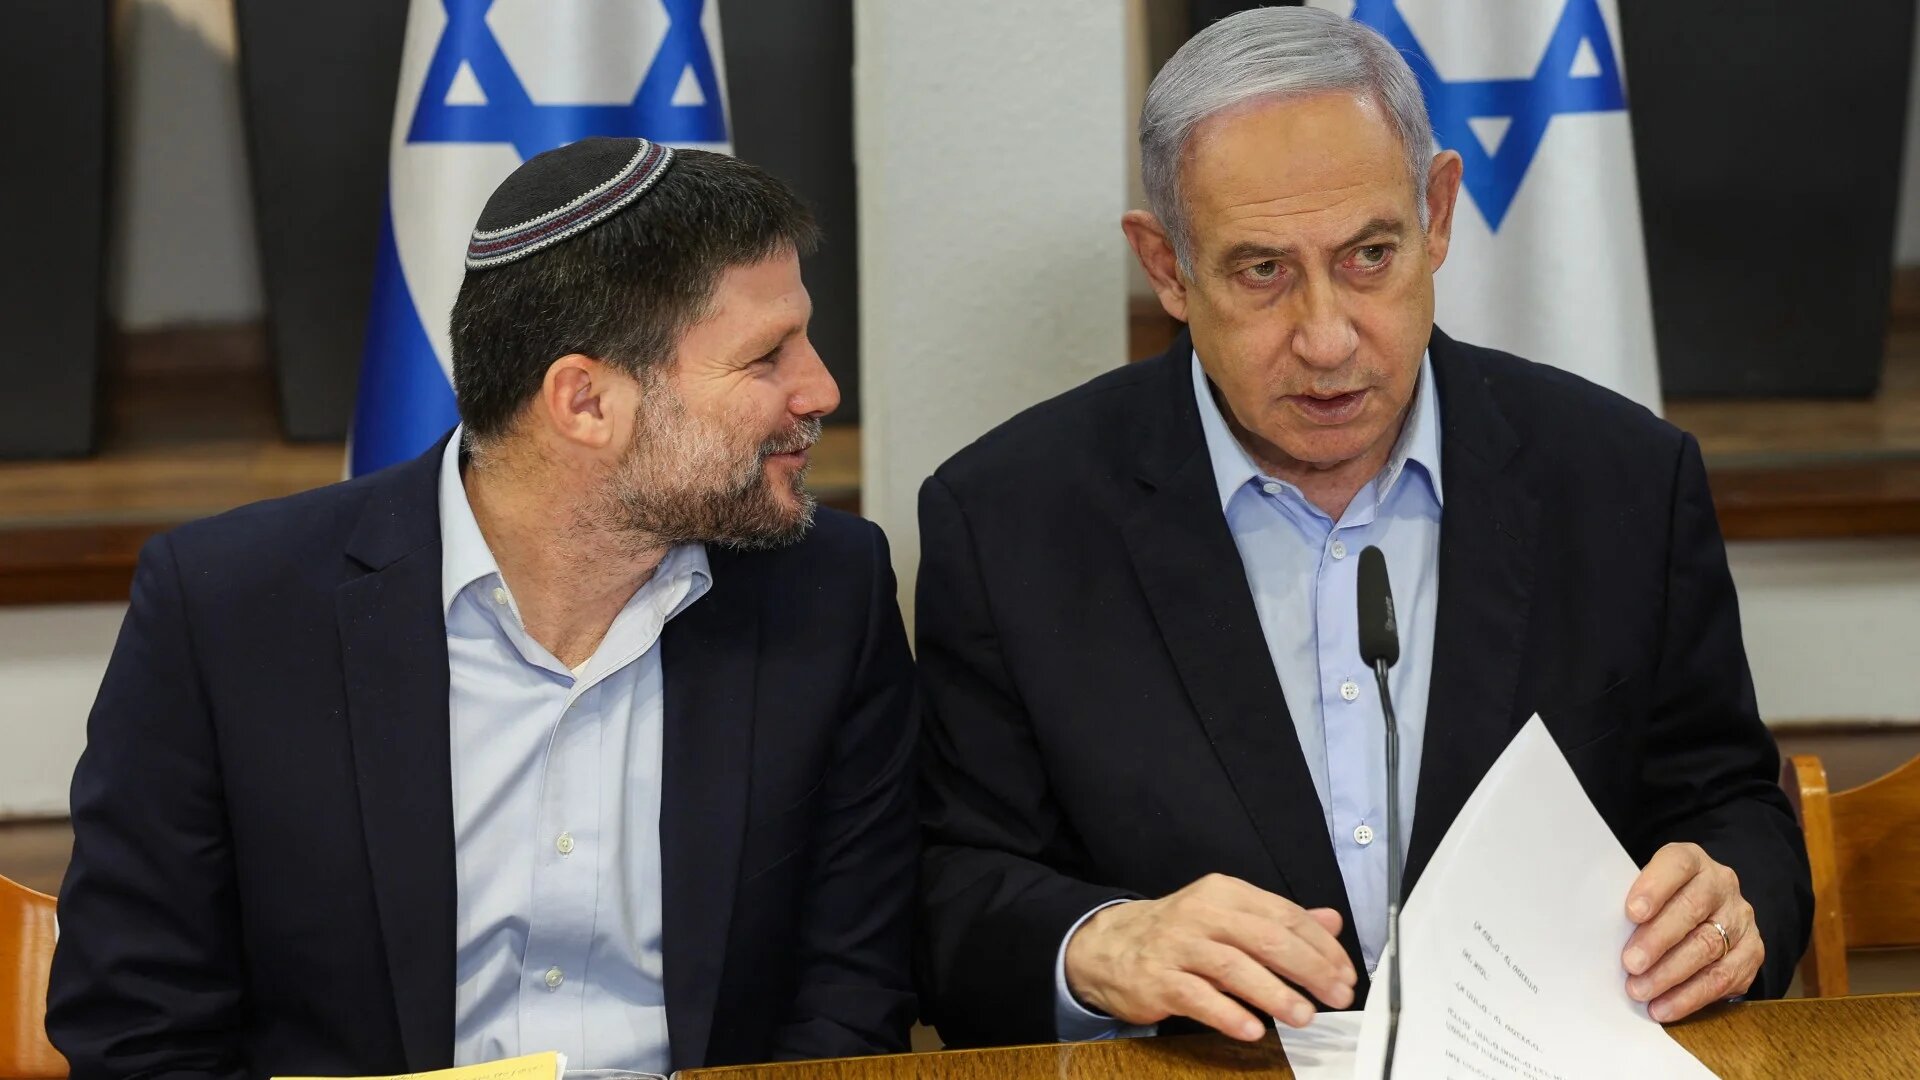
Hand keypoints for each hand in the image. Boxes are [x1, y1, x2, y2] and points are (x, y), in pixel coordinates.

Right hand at [1064, 873, 1357, 1040]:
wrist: (1107, 946)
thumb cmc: (1178, 934)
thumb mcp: (1228, 915)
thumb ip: (1279, 919)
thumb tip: (1331, 922)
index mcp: (1224, 893)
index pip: (1283, 915)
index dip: (1320, 946)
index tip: (1344, 973)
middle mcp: (1201, 915)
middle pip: (1265, 939)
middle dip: (1308, 969)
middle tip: (1336, 995)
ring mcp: (1177, 947)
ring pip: (1233, 967)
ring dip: (1274, 993)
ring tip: (1303, 1016)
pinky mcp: (1158, 981)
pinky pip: (1197, 998)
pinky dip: (1228, 1013)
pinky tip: (1252, 1029)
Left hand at [1621, 842, 1762, 1021]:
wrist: (1711, 910)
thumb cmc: (1664, 900)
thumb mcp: (1649, 889)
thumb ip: (1635, 903)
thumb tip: (1603, 934)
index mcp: (1692, 861)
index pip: (1677, 865)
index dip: (1654, 887)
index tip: (1631, 912)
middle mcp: (1721, 885)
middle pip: (1691, 910)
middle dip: (1657, 940)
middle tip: (1630, 963)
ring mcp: (1740, 919)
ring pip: (1708, 947)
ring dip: (1670, 974)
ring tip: (1640, 990)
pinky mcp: (1752, 952)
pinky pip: (1723, 979)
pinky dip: (1690, 997)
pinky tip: (1664, 1007)